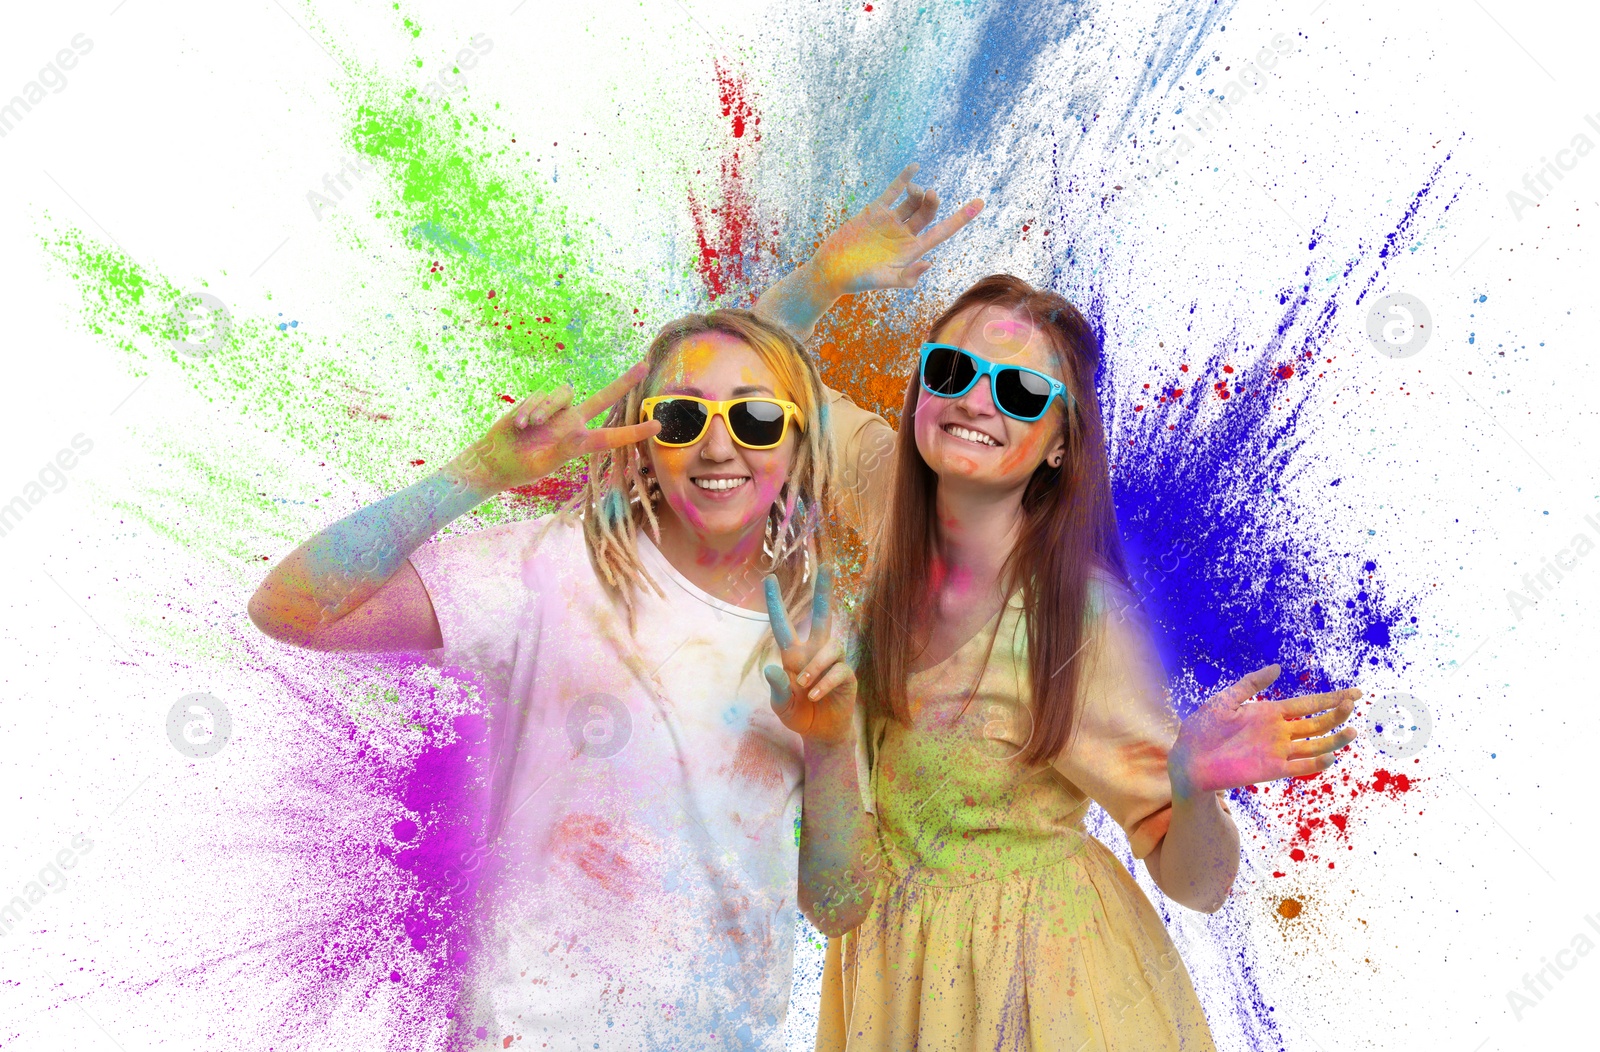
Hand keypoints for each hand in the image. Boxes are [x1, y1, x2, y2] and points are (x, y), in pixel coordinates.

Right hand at [445, 361, 659, 493]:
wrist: (496, 459)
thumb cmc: (523, 467)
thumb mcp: (547, 462)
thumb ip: (563, 447)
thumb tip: (579, 432)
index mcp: (580, 442)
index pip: (612, 435)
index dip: (634, 431)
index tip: (658, 426)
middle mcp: (573, 422)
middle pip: (603, 397)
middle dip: (624, 382)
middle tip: (645, 366)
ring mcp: (556, 410)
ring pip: (563, 393)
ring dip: (546, 408)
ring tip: (530, 427)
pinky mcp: (538, 401)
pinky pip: (540, 396)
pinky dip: (530, 409)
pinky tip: (520, 425)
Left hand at [763, 566, 856, 745]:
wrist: (821, 733)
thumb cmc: (798, 714)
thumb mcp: (781, 706)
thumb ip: (777, 689)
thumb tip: (772, 668)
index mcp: (793, 655)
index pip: (782, 625)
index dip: (775, 602)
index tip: (768, 577)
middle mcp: (814, 652)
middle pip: (822, 615)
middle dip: (824, 591)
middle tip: (827, 566)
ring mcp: (832, 663)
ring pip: (831, 647)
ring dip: (815, 668)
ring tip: (804, 688)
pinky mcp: (847, 676)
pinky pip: (839, 671)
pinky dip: (825, 683)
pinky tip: (815, 696)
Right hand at [805, 163, 983, 296]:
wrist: (830, 270)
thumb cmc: (857, 280)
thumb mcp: (884, 280)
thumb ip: (907, 276)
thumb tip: (930, 263)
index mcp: (911, 251)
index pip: (942, 232)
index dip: (961, 218)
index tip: (980, 204)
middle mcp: (904, 235)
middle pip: (927, 213)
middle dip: (932, 202)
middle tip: (931, 194)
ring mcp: (890, 222)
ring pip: (912, 202)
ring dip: (918, 192)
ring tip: (917, 189)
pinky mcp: (874, 212)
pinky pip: (892, 192)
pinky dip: (903, 180)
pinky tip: (916, 166)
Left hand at [1168, 665, 1360, 797]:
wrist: (1188, 760)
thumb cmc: (1202, 729)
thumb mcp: (1225, 700)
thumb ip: (1251, 684)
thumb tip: (1277, 668)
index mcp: (1269, 712)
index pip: (1308, 704)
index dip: (1331, 698)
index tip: (1355, 693)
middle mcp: (1278, 731)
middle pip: (1316, 722)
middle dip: (1336, 713)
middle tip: (1353, 704)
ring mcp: (1277, 751)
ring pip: (1314, 745)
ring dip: (1334, 739)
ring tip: (1352, 731)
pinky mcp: (1271, 770)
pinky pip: (1299, 767)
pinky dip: (1315, 763)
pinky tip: (1330, 756)